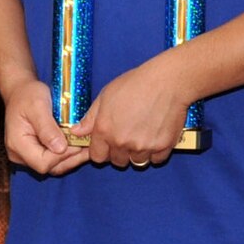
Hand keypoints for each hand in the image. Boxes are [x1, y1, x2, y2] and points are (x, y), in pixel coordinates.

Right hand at [4, 79, 88, 175]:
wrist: (20, 92)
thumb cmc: (28, 95)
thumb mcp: (38, 106)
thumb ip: (48, 128)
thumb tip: (60, 149)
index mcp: (17, 145)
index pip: (42, 163)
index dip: (63, 156)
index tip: (78, 142)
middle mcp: (20, 155)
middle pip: (49, 167)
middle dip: (71, 157)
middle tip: (88, 144)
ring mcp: (27, 156)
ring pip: (54, 166)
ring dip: (72, 157)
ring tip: (87, 145)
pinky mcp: (36, 153)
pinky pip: (54, 160)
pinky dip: (68, 154)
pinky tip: (79, 145)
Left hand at [72, 52, 192, 168]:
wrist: (167, 81)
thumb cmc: (136, 84)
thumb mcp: (106, 95)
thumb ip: (90, 117)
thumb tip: (77, 131)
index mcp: (105, 130)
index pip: (97, 157)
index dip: (102, 150)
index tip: (109, 143)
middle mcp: (122, 142)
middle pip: (117, 161)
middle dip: (120, 152)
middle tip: (128, 135)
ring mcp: (143, 146)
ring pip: (137, 162)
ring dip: (138, 153)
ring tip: (143, 135)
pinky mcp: (163, 146)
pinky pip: (156, 159)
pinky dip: (156, 152)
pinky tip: (156, 135)